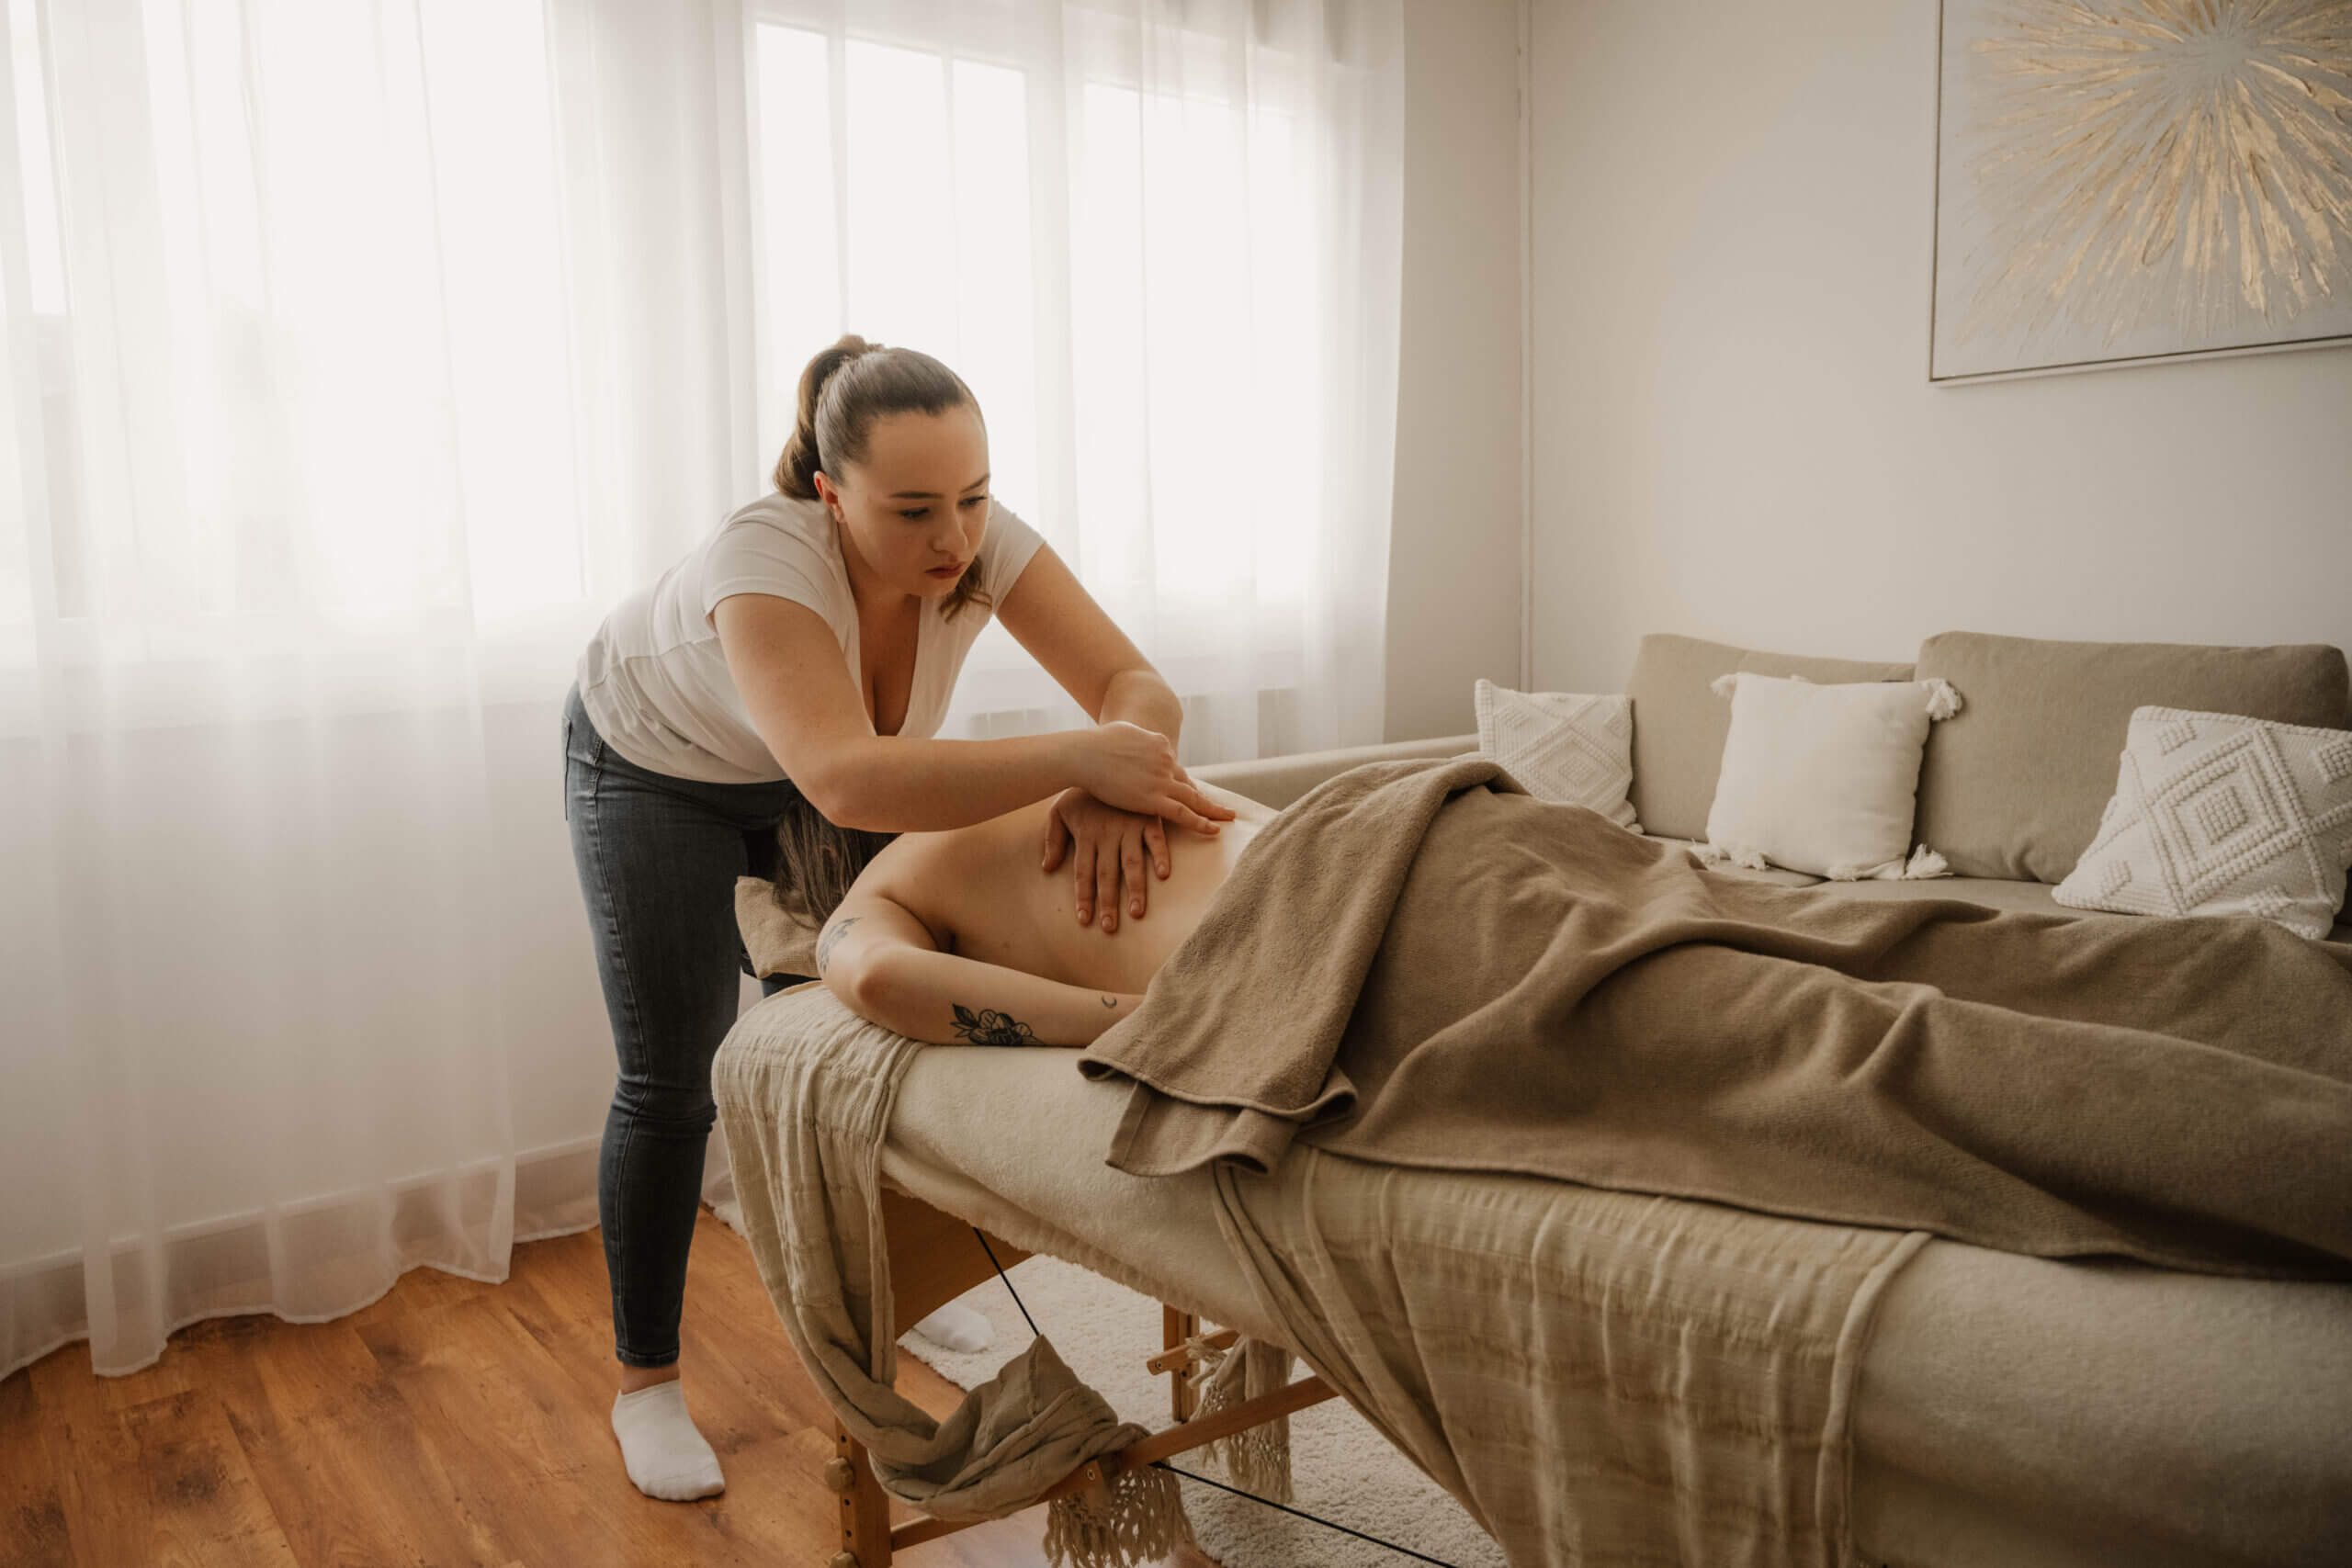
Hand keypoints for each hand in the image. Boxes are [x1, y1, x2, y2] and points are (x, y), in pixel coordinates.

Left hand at [1039, 788, 1164, 931]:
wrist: (1105, 758)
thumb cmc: (1082, 790)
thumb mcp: (1060, 810)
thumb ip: (1053, 839)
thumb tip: (1047, 868)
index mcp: (1086, 834)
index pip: (1083, 872)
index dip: (1084, 897)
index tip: (1085, 920)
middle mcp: (1107, 835)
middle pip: (1106, 875)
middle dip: (1107, 902)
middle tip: (1110, 927)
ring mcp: (1129, 826)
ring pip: (1132, 863)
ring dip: (1135, 889)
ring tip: (1137, 912)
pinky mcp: (1148, 817)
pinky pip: (1156, 839)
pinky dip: (1160, 856)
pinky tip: (1163, 875)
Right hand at [1074, 722, 1235, 837]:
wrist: (1084, 754)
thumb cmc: (1093, 744)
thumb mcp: (1120, 733)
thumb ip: (1130, 740)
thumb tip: (1128, 744)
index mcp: (1158, 744)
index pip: (1172, 767)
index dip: (1179, 781)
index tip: (1188, 791)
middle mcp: (1166, 760)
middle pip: (1187, 782)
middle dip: (1203, 796)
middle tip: (1222, 808)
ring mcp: (1162, 779)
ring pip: (1193, 798)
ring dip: (1213, 810)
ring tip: (1229, 817)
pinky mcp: (1154, 798)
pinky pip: (1184, 813)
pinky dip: (1201, 822)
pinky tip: (1214, 830)